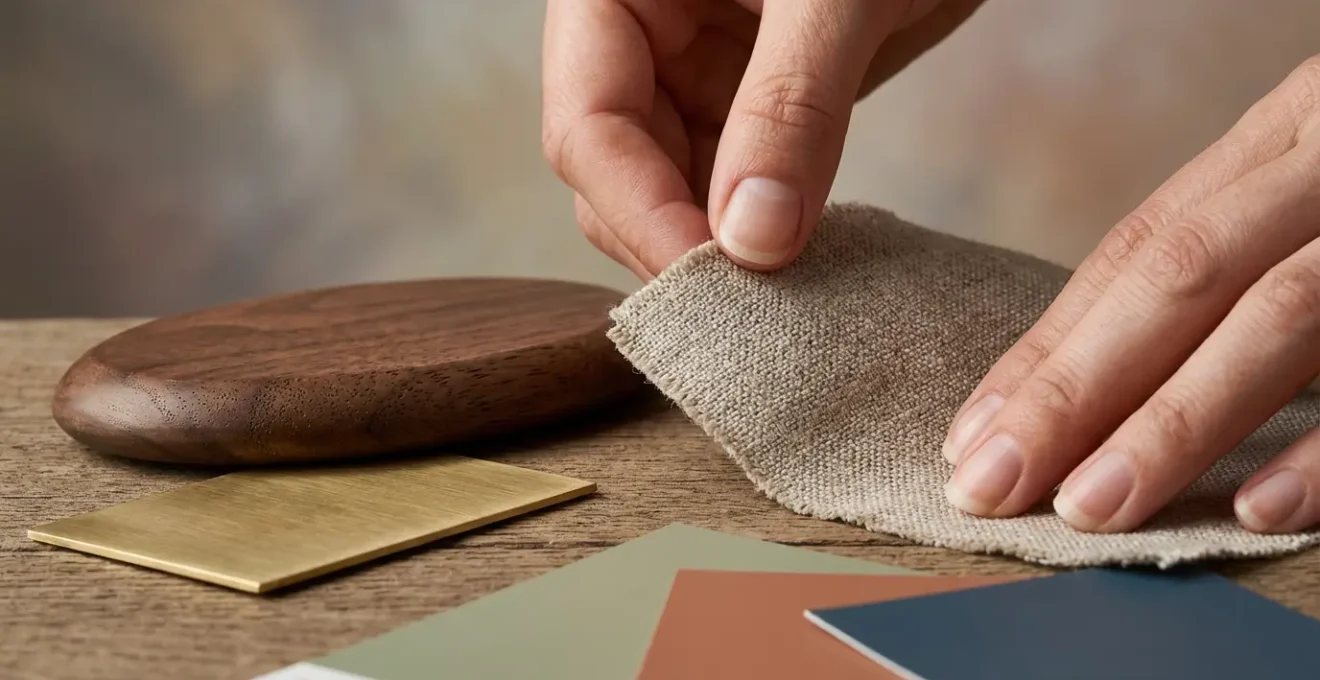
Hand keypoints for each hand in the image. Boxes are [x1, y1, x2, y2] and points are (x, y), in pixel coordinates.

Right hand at [541, 0, 984, 278]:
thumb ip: (791, 105)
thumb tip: (753, 242)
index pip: (588, 121)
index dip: (640, 211)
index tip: (710, 282)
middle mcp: (640, 33)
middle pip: (614, 168)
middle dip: (672, 238)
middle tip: (744, 312)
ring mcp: (692, 67)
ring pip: (667, 187)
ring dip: (713, 247)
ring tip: (774, 300)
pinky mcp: (749, 98)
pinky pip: (728, 182)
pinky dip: (756, 230)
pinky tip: (796, 264)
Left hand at [941, 56, 1319, 534]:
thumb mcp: (1315, 182)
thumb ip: (1239, 249)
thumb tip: (1104, 370)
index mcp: (1290, 136)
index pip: (1136, 248)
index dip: (1048, 345)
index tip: (973, 433)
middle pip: (1181, 275)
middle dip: (1072, 389)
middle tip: (989, 484)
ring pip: (1283, 315)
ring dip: (1177, 424)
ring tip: (1091, 508)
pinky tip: (1262, 507)